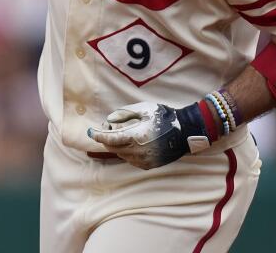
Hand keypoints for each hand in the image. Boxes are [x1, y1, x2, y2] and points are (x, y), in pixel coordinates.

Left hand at [87, 100, 212, 169]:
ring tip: (122, 134)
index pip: (110, 139)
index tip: (91, 132)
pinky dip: (127, 152)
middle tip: (108, 128)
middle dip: (107, 139)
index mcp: (136, 136)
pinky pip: (131, 160)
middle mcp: (138, 151)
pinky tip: (132, 143)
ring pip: (121, 155)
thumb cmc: (164, 118)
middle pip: (113, 148)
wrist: (185, 132)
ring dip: (117, 146)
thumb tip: (110, 119)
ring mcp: (144, 160)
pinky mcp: (148, 165)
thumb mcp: (144, 110)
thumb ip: (125, 114)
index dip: (98, 136)